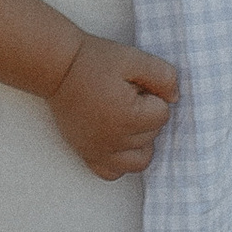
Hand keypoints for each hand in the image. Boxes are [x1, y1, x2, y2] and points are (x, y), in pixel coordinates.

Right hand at [46, 32, 178, 180]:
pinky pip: (113, 172)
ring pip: (140, 159)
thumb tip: (175, 97)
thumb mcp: (134, 58)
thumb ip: (163, 76)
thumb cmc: (94, 61)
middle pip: (152, 136)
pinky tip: (117, 141)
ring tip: (126, 118)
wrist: (57, 68)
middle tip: (125, 95)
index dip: (152, 95)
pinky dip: (120, 161)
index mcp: (130, 116)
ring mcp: (100, 151)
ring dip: (140, 141)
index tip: (134, 85)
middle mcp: (116, 140)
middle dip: (146, 115)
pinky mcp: (87, 155)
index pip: (163, 114)